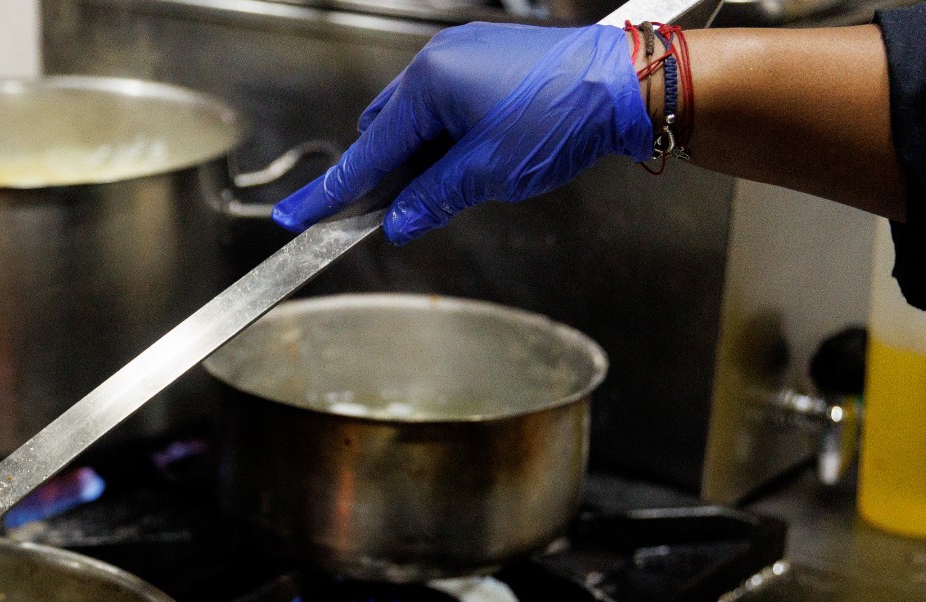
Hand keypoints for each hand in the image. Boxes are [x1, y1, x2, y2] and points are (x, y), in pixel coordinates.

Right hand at [272, 23, 652, 243]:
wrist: (631, 83)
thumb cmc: (564, 115)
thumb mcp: (488, 173)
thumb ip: (433, 198)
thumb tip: (400, 221)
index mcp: (429, 82)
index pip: (367, 152)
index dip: (331, 193)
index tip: (294, 218)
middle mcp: (439, 60)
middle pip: (385, 129)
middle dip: (389, 172)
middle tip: (404, 210)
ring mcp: (465, 55)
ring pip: (419, 118)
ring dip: (425, 155)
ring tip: (462, 181)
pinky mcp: (491, 60)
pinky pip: (448, 103)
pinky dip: (450, 137)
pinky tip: (478, 158)